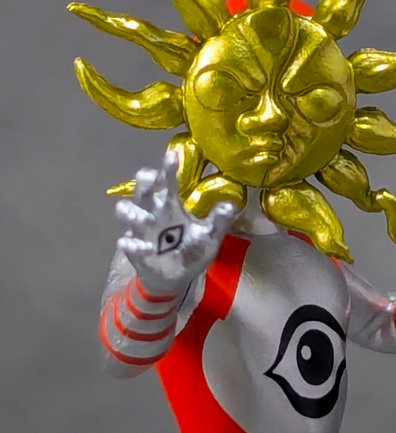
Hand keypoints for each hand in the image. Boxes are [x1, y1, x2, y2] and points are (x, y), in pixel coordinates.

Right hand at [115, 150, 236, 293]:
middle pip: (144, 192)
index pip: (168, 183)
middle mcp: (153, 213)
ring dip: (131, 212)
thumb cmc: (191, 249)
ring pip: (127, 212)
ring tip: (144, 218)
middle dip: (144, 183)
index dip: (168, 169)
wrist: (177, 277)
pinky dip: (133, 244)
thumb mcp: (208, 235)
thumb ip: (218, 221)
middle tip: (148, 176)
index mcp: (171, 206)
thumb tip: (231, 205)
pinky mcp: (135, 249)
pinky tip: (146, 248)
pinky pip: (127, 242)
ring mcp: (142, 230)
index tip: (172, 155)